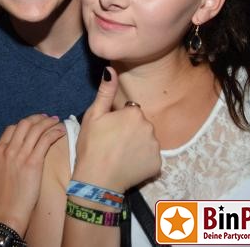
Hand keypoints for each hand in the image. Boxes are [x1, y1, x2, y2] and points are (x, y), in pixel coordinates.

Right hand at [0, 114, 65, 235]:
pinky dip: (54, 132)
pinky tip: (60, 131)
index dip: (25, 123)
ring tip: (56, 121)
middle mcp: (9, 149)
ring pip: (36, 129)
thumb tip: (9, 156)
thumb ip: (2, 161)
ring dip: (48, 122)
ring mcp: (21, 155)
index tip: (34, 123)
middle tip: (47, 118)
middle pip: (24, 124)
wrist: (7, 212)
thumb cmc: (2, 198)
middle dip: (37, 118)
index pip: (11, 128)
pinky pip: (45, 140)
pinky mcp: (33, 162)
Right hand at [72, 67, 160, 192]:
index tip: (109, 131)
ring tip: (120, 155)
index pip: (130, 112)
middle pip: (141, 125)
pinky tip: (128, 164)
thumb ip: (105, 91)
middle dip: (130, 131)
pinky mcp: (157, 165)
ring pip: (147, 140)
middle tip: (113, 143)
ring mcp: (155, 147)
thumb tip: (110, 69)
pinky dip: (142, 160)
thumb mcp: (93, 115)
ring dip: (137, 145)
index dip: (119, 121)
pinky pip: (151, 157)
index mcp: (134, 113)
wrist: (96, 180)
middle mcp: (149, 127)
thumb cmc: (91, 146)